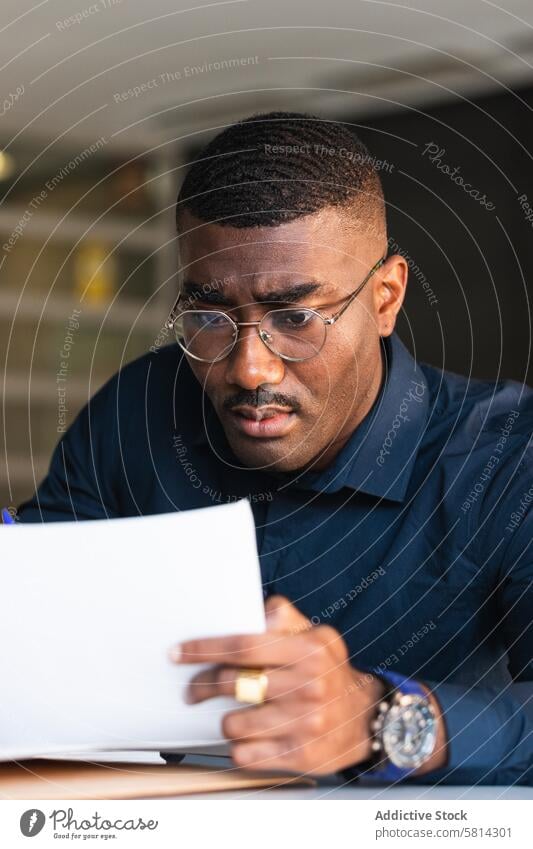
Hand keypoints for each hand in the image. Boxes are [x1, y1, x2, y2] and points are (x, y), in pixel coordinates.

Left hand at [170, 595, 385, 774]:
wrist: (365, 718)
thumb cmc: (330, 671)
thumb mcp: (318, 635)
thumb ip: (285, 618)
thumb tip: (257, 610)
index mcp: (308, 651)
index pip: (244, 646)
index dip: (205, 649)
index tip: (178, 653)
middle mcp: (308, 687)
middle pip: (233, 683)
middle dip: (203, 685)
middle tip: (194, 689)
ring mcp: (304, 725)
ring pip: (233, 723)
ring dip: (226, 719)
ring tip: (238, 714)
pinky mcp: (300, 757)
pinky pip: (245, 754)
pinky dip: (240, 746)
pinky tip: (252, 737)